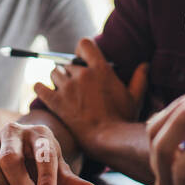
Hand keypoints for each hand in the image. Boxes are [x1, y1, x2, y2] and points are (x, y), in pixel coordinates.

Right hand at [0, 121, 97, 184]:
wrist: (19, 148)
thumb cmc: (40, 161)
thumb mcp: (58, 169)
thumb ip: (72, 183)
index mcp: (39, 134)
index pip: (43, 155)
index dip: (45, 178)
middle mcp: (14, 131)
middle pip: (10, 159)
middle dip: (18, 182)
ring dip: (0, 183)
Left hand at [31, 37, 147, 154]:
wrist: (107, 139)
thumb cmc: (123, 119)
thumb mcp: (135, 97)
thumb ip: (139, 78)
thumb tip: (144, 65)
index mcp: (100, 69)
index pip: (84, 44)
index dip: (82, 50)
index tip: (82, 58)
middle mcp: (82, 74)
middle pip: (68, 63)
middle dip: (72, 72)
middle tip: (76, 85)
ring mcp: (67, 88)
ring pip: (54, 73)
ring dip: (58, 80)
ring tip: (64, 90)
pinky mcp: (56, 102)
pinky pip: (40, 88)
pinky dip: (40, 88)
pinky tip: (41, 89)